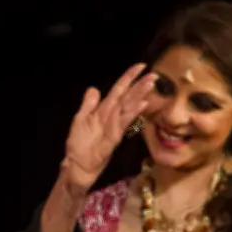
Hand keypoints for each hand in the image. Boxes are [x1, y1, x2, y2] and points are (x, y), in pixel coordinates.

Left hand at [63, 63, 156, 190]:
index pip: (118, 90)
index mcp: (104, 111)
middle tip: (154, 74)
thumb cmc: (79, 144)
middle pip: (127, 98)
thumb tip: (94, 88)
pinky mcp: (113, 139)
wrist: (76, 166)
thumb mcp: (80, 120)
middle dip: (140, 86)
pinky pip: (123, 124)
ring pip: (128, 108)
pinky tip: (142, 104)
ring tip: (150, 84)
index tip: (141, 66)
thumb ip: (88, 105)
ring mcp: (114, 128)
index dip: (128, 78)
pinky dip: (132, 113)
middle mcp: (111, 117)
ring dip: (139, 95)